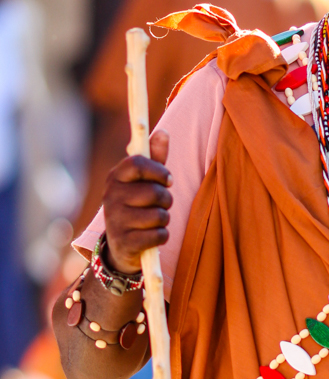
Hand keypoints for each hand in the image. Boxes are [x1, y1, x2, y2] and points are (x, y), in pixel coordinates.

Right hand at [103, 130, 171, 273]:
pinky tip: (151, 236)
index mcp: (115, 178)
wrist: (121, 245)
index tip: (168, 180)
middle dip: (167, 200)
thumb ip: (154, 158)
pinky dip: (161, 236)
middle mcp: (110, 197)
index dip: (158, 171)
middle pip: (154, 192)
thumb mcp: (143, 181)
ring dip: (164, 219)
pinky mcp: (124, 243)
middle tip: (161, 204)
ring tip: (153, 221)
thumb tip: (163, 133)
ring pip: (159, 215)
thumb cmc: (137, 205)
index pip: (137, 163)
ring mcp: (115, 221)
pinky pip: (159, 235)